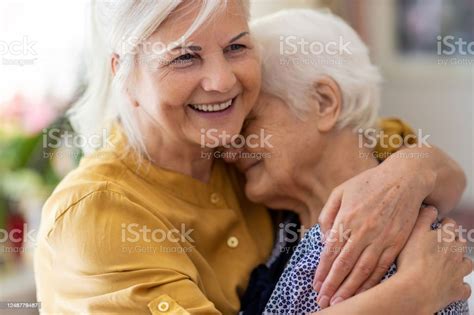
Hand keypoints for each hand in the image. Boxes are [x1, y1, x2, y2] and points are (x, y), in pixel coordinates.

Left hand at [313, 162, 430, 307]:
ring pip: (363, 271)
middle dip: (332, 286)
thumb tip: (323, 239)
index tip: (316, 286)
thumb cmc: (368, 184)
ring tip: (339, 303)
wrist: (404, 179)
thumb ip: (327, 215)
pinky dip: (372, 283)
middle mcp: (362, 231)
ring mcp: (381, 238)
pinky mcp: (397, 243)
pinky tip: (363, 293)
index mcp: (346, 218)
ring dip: (350, 289)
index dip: (322, 271)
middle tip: (323, 302)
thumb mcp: (340, 192)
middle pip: (344, 265)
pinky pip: (382, 268)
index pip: (330, 252)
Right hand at [397, 206, 471, 311]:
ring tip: (450, 263)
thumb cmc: (411, 260)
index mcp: (445, 237)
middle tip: (441, 244)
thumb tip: (431, 207)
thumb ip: (423, 218)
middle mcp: (456, 253)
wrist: (416, 290)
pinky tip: (452, 284)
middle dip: (454, 242)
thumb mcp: (413, 232)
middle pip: (461, 243)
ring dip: (461, 262)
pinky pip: (464, 288)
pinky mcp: (457, 290)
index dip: (445, 224)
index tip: (438, 225)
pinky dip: (460, 285)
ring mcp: (458, 272)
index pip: (450, 224)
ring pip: (467, 264)